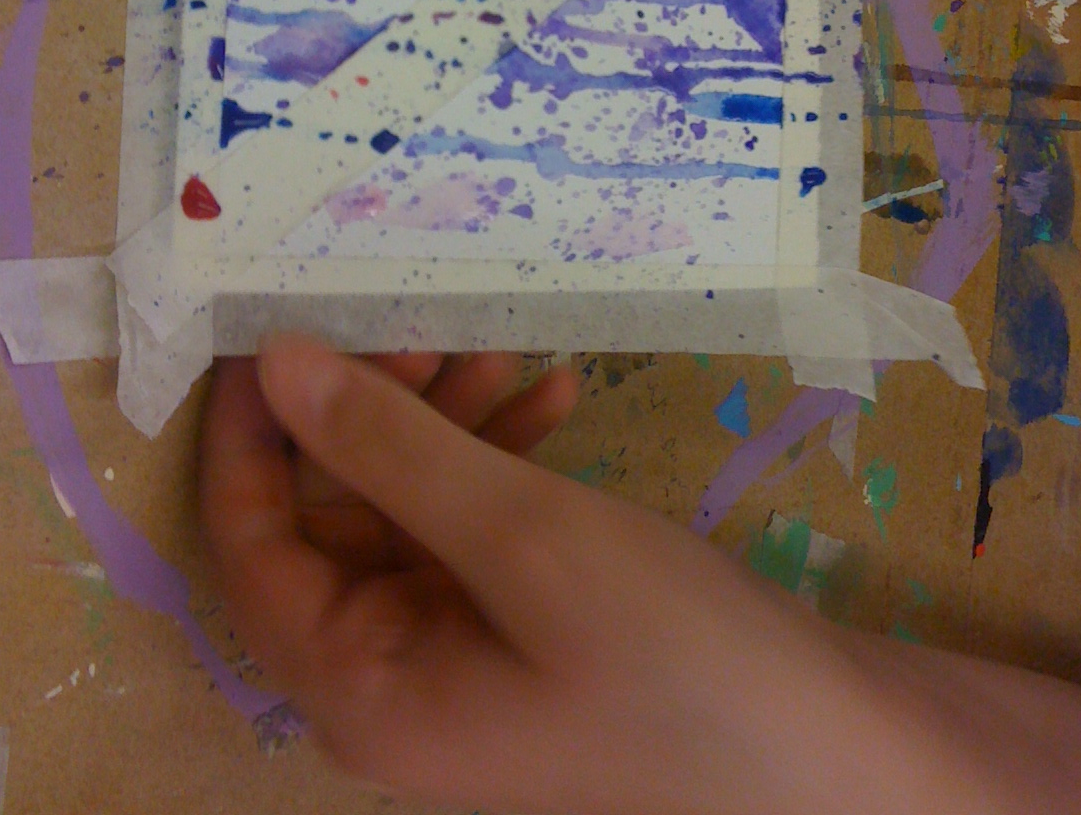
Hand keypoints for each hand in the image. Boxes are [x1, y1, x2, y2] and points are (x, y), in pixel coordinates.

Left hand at [199, 338, 1080, 814]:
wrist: (831, 749)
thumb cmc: (668, 654)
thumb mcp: (518, 534)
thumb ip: (388, 446)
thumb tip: (274, 364)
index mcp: (360, 688)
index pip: (249, 545)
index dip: (250, 434)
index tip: (279, 331)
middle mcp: (392, 680)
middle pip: (333, 517)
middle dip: (375, 413)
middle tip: (426, 331)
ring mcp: (460, 655)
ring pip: (410, 508)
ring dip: (447, 424)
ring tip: (505, 352)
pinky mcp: (520, 630)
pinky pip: (477, 529)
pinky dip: (504, 460)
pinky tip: (558, 398)